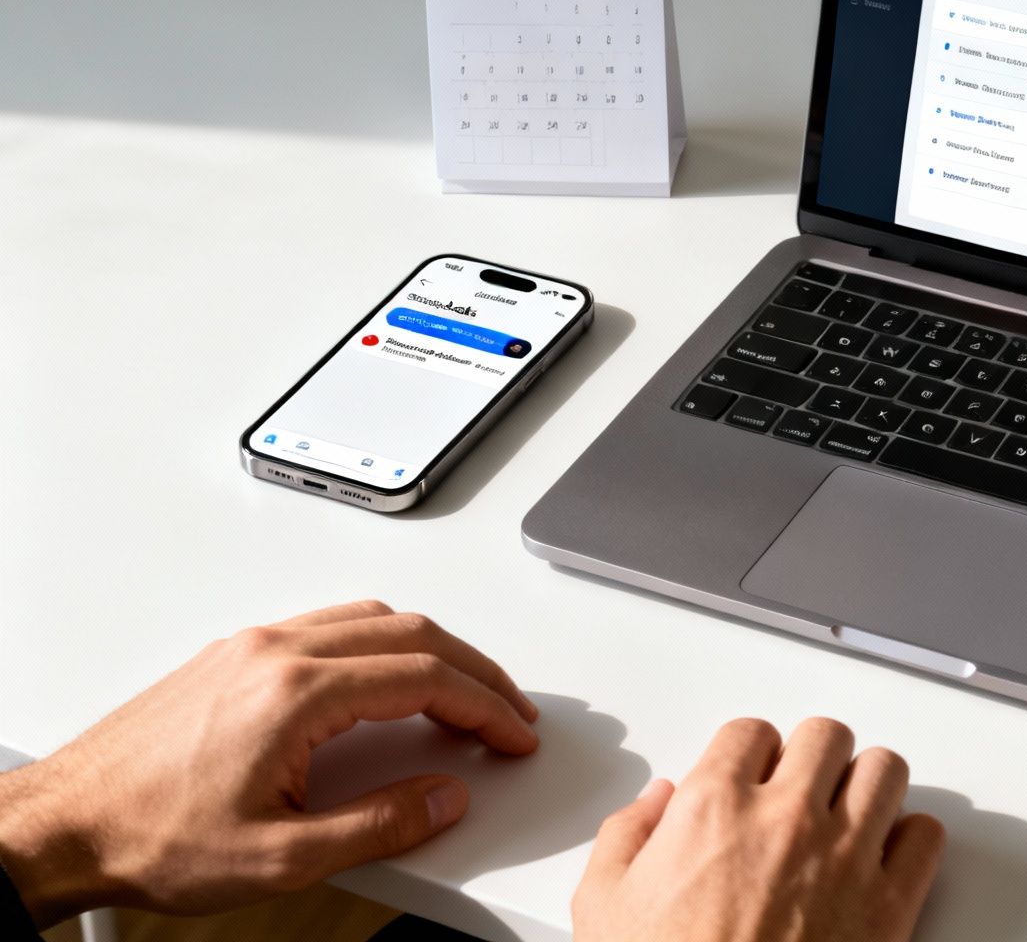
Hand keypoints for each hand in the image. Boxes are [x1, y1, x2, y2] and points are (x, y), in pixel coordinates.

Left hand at [0, 600, 537, 926]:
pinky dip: (383, 644)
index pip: (426, 678)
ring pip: (373, 618)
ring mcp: (251, 647)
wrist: (62, 828)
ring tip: (460, 693)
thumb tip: (445, 799)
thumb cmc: (150, 839)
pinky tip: (388, 679)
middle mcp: (276, 652)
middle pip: (411, 632)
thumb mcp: (280, 859)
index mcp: (295, 693)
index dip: (486, 706)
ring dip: (432, 649)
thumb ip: (378, 826)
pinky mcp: (232, 655)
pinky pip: (331, 624)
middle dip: (475, 670)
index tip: (513, 733)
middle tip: (507, 710)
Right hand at [574, 717, 944, 941]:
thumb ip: (626, 837)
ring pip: (884, 770)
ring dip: (867, 786)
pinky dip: (911, 839)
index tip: (752, 775)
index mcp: (713, 808)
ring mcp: (845, 858)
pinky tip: (886, 856)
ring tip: (850, 812)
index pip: (751, 733)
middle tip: (802, 788)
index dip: (750, 754)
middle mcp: (786, 819)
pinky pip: (926, 836)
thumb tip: (657, 802)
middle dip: (813, 758)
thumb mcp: (603, 906)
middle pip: (825, 737)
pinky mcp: (889, 905)